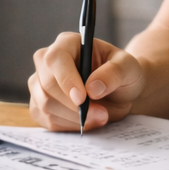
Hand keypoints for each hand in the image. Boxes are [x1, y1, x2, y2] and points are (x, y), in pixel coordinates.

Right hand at [28, 33, 144, 131]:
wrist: (118, 92)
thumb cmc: (122, 74)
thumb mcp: (129, 68)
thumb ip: (114, 73)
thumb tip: (92, 88)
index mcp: (68, 43)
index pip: (55, 58)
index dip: (66, 79)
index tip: (82, 98)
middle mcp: (48, 61)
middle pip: (47, 85)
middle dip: (74, 106)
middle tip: (102, 114)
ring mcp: (40, 83)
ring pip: (45, 105)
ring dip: (73, 118)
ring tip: (99, 117)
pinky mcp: (39, 104)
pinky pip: (46, 120)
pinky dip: (68, 126)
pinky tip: (86, 121)